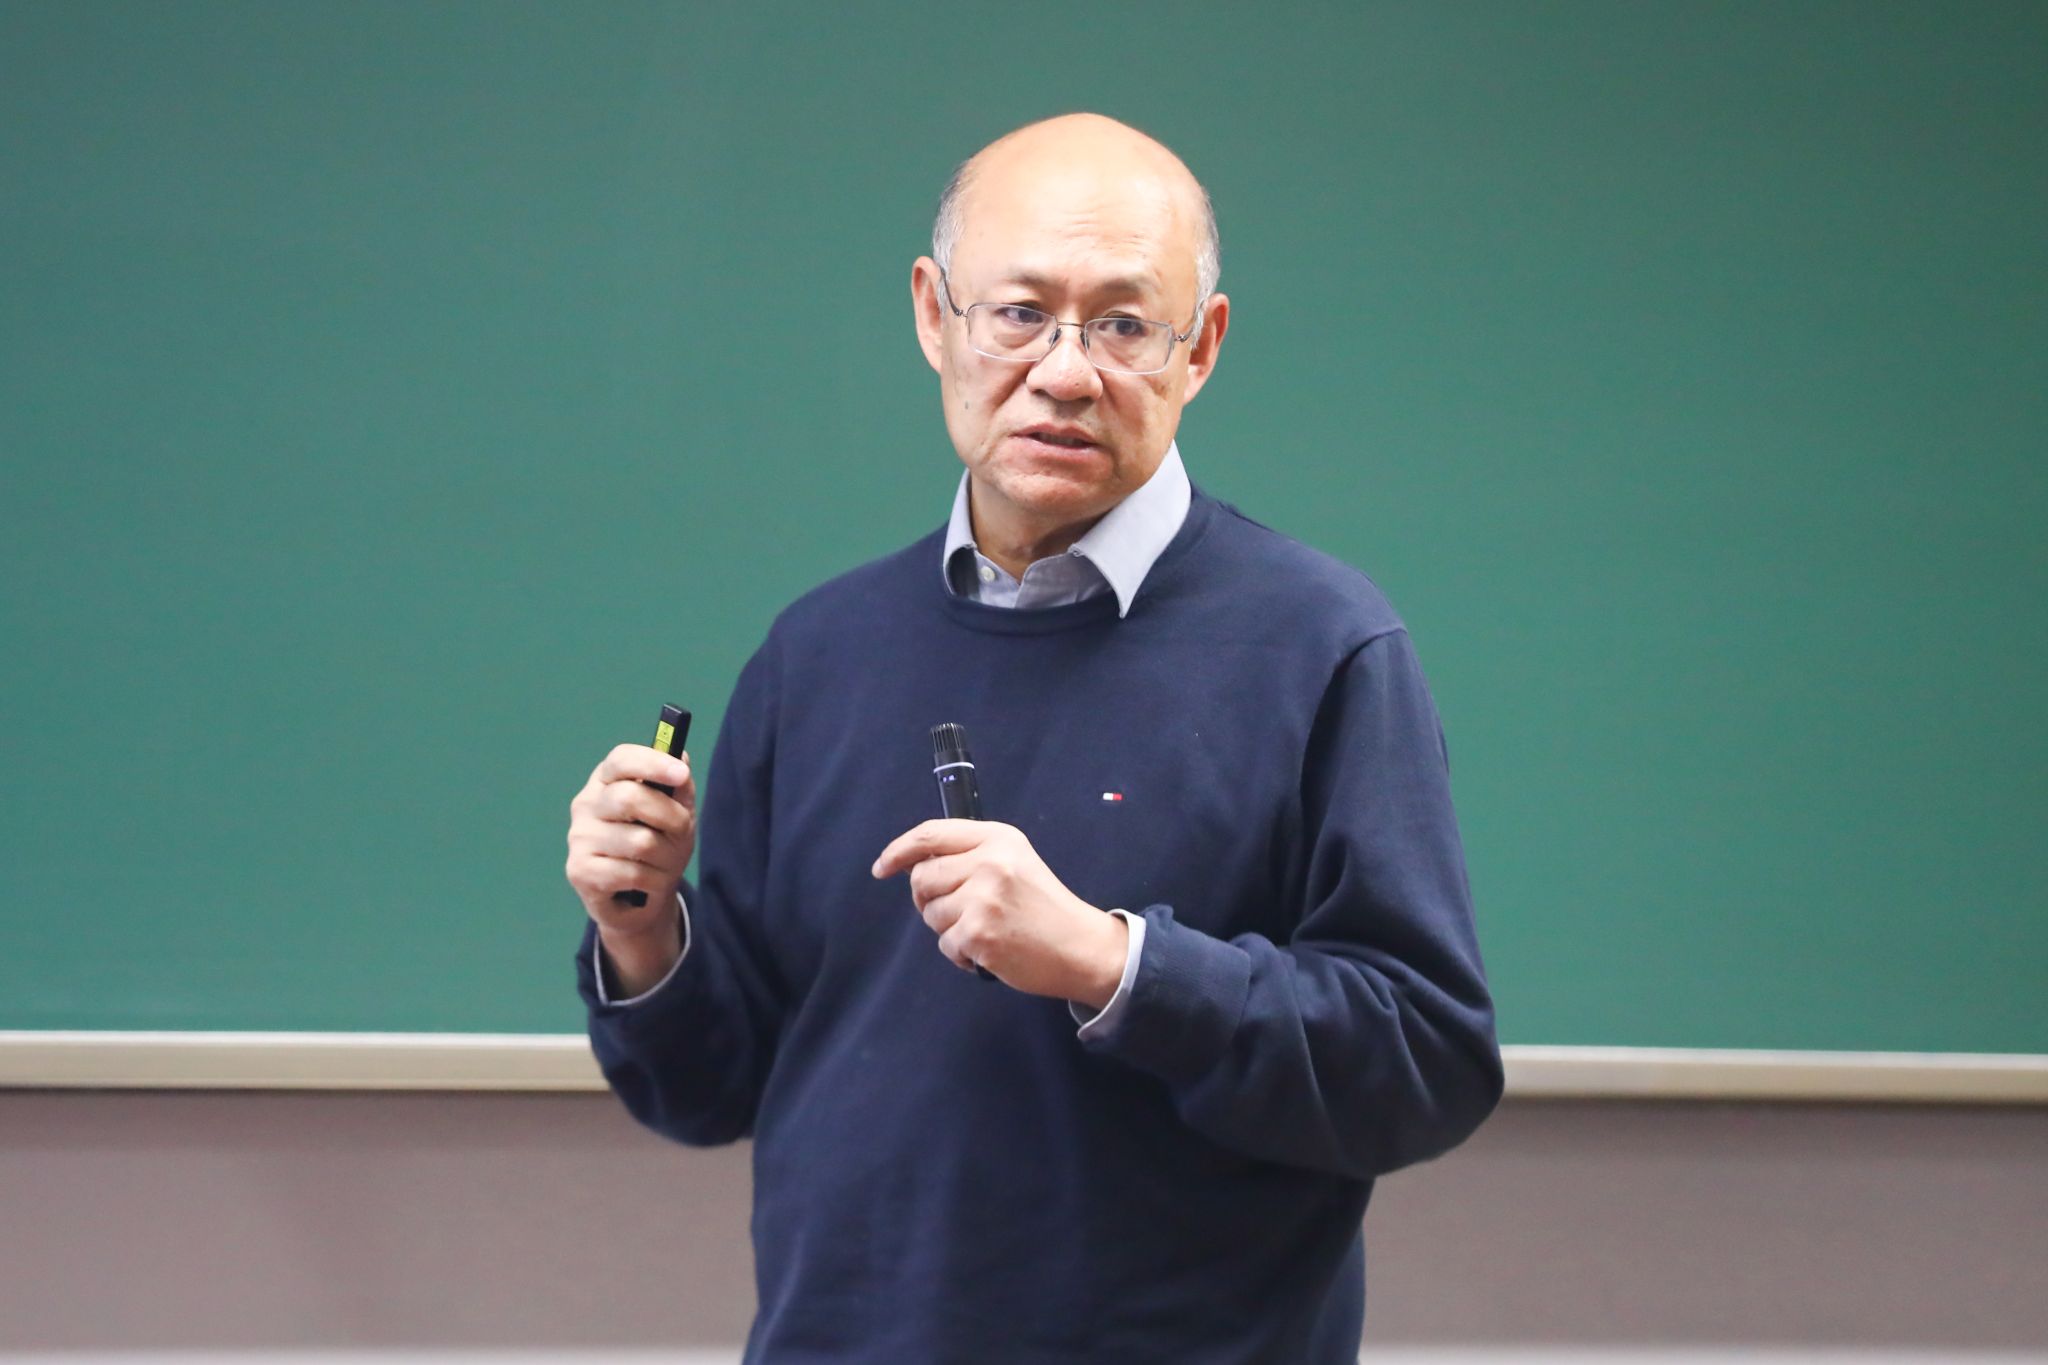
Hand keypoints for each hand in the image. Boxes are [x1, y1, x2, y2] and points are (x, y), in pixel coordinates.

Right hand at [565, 743, 696, 993]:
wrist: (640, 900)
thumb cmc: (658, 846)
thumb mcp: (677, 814)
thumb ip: (679, 786)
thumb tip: (679, 755)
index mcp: (608, 780)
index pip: (621, 759)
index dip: (652, 763)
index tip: (681, 774)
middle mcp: (587, 804)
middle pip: (629, 798)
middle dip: (670, 818)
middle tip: (682, 834)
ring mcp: (578, 837)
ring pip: (639, 841)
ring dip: (666, 857)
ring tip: (664, 865)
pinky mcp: (579, 870)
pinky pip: (632, 872)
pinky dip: (653, 881)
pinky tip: (648, 884)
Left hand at [872, 819, 1127, 1006]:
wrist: (1081, 946)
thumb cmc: (1044, 908)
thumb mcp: (1014, 862)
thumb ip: (970, 855)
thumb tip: (914, 865)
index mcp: (997, 838)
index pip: (931, 834)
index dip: (899, 851)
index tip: (883, 867)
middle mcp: (989, 862)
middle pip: (922, 878)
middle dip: (929, 900)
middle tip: (957, 913)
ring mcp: (983, 898)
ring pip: (930, 914)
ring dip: (949, 929)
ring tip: (983, 931)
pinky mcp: (979, 933)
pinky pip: (945, 944)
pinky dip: (961, 954)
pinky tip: (988, 951)